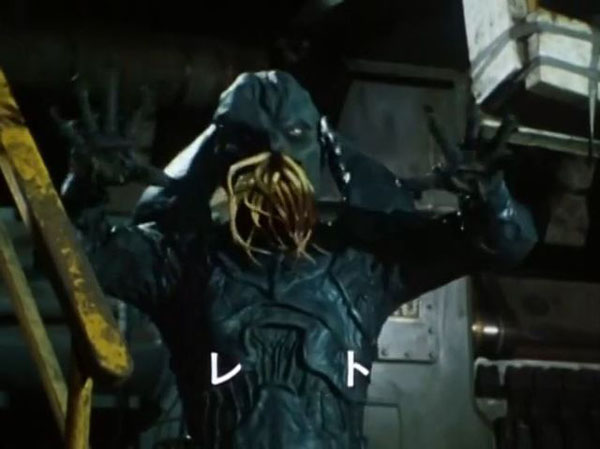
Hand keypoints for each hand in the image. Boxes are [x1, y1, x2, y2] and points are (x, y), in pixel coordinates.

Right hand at [52, 70, 170, 187]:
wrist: (96, 183)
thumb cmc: (116, 176)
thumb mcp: (136, 175)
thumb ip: (151, 175)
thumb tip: (169, 183)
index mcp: (124, 137)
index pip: (134, 117)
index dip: (140, 104)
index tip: (146, 86)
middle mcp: (108, 131)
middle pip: (111, 105)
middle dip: (111, 88)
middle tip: (112, 66)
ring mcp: (92, 135)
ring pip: (89, 112)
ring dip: (84, 98)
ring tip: (80, 80)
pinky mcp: (79, 143)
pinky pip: (68, 131)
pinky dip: (60, 121)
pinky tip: (54, 110)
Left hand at [406, 99, 516, 200]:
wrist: (477, 192)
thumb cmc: (457, 183)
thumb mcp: (438, 182)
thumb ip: (420, 182)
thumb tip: (399, 182)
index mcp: (454, 154)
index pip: (442, 137)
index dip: (435, 125)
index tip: (427, 108)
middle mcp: (471, 149)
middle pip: (471, 130)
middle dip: (472, 116)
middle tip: (473, 98)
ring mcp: (486, 155)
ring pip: (495, 140)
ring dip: (503, 130)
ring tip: (511, 117)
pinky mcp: (498, 164)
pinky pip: (508, 157)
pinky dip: (514, 155)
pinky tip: (523, 143)